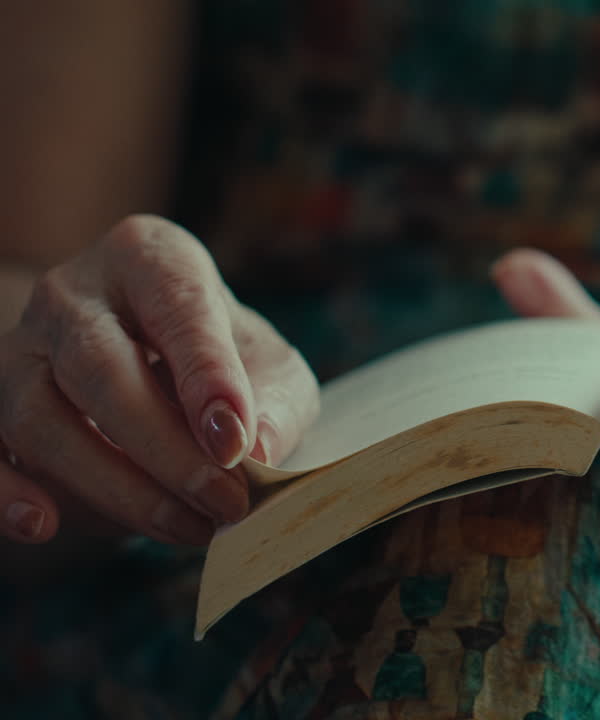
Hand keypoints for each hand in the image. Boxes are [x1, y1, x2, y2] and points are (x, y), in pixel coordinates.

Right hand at [0, 215, 318, 544]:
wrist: (153, 359)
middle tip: (224, 501)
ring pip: (41, 417)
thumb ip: (275, 403)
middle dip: (165, 448)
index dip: (206, 375)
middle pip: (99, 367)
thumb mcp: (270, 365)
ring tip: (187, 527)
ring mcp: (19, 349)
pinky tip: (43, 525)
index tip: (235, 443)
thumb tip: (260, 456)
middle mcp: (72, 294)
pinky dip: (7, 493)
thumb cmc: (222, 358)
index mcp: (150, 259)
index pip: (176, 306)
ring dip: (114, 486)